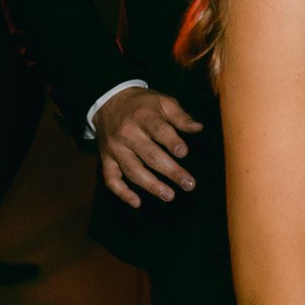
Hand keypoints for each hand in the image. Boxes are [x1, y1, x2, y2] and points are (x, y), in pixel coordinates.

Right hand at [96, 87, 204, 206]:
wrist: (109, 102)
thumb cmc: (143, 104)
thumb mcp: (163, 101)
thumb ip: (180, 116)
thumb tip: (199, 128)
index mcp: (143, 116)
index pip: (158, 130)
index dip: (171, 142)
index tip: (184, 153)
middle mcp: (127, 134)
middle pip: (149, 155)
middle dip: (170, 171)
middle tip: (188, 184)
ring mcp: (115, 148)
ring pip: (132, 170)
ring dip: (151, 185)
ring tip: (169, 196)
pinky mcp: (106, 159)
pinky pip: (111, 179)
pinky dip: (122, 192)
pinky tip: (137, 202)